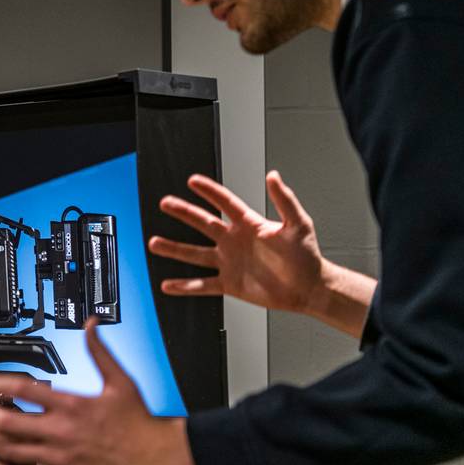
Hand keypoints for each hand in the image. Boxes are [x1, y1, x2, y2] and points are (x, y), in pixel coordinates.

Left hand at [0, 320, 198, 464]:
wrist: (158, 458)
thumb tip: (91, 326)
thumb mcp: (120, 380)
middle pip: (9, 421)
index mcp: (71, 404)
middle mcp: (61, 430)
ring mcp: (61, 457)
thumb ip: (100, 352)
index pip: (23, 390)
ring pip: (14, 451)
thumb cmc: (140, 423)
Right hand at [148, 171, 325, 313]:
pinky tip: (169, 285)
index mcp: (249, 225)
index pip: (225, 203)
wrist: (308, 288)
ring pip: (195, 254)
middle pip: (203, 223)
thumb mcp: (298, 224)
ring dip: (175, 248)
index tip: (193, 181)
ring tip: (155, 243)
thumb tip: (273, 176)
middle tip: (165, 203)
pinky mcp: (229, 283)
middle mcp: (234, 241)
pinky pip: (202, 284)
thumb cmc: (306, 256)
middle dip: (183, 212)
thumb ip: (284, 200)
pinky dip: (185, 286)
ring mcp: (229, 262)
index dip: (209, 191)